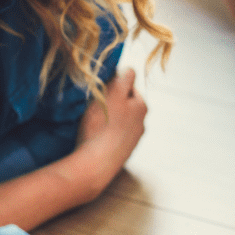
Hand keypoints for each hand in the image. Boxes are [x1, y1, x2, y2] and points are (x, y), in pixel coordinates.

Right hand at [75, 68, 146, 191]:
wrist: (96, 164)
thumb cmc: (102, 126)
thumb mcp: (113, 94)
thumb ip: (123, 79)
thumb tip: (129, 69)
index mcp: (141, 107)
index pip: (129, 85)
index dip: (114, 85)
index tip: (101, 91)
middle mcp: (141, 123)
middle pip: (124, 104)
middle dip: (111, 102)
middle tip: (95, 106)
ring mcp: (132, 140)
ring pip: (118, 120)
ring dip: (107, 118)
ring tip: (93, 124)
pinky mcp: (121, 153)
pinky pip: (113, 136)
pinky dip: (105, 134)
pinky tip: (95, 137)